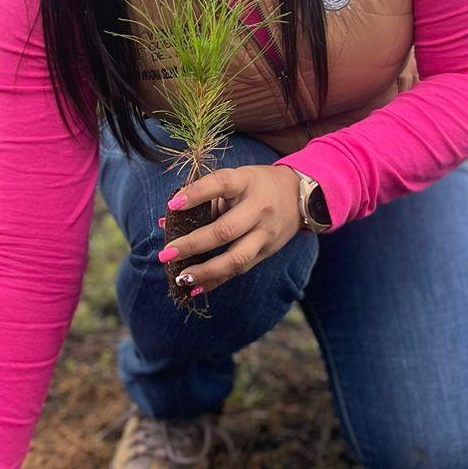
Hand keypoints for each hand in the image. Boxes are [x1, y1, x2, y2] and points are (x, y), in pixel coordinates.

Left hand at [162, 164, 303, 294]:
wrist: (300, 197)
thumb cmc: (256, 186)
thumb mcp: (236, 181)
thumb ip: (204, 198)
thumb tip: (167, 220)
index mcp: (246, 182)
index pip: (221, 184)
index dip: (197, 194)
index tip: (173, 205)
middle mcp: (258, 209)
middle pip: (225, 230)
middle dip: (193, 245)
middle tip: (166, 254)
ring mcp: (264, 233)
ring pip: (235, 258)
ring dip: (206, 272)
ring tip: (181, 277)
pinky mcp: (266, 252)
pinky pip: (239, 270)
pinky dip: (216, 281)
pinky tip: (195, 288)